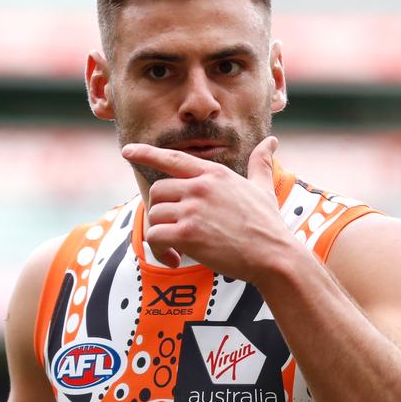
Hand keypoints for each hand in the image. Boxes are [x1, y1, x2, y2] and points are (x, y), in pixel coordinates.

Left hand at [122, 137, 293, 281]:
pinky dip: (160, 251)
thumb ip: (260, 163)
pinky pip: (155, 236)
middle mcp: (200, 186)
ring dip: (161, 235)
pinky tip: (176, 260)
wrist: (273, 255)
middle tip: (175, 231)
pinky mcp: (187, 234)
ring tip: (177, 250)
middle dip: (161, 212)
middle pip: (157, 191)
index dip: (147, 153)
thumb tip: (273, 140)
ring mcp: (192, 209)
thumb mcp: (263, 187)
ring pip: (154, 215)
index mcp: (214, 174)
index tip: (127, 150)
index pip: (173, 158)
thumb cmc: (268, 223)